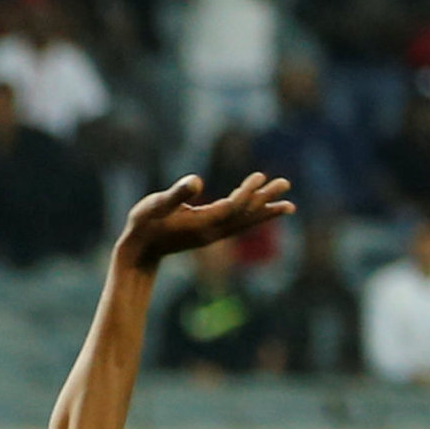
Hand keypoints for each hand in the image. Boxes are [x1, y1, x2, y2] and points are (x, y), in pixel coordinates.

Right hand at [114, 172, 293, 272]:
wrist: (140, 251)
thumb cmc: (144, 225)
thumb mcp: (156, 206)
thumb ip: (177, 194)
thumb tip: (197, 181)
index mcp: (203, 223)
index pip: (233, 207)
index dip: (247, 192)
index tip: (260, 176)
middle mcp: (213, 231)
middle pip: (246, 215)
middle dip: (266, 200)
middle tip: (286, 184)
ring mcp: (213, 234)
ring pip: (245, 222)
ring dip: (266, 212)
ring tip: (288, 205)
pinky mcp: (210, 234)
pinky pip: (238, 225)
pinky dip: (253, 217)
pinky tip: (259, 211)